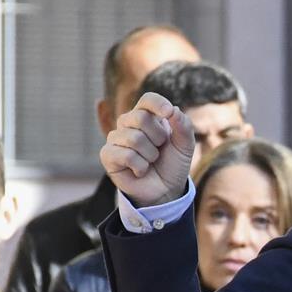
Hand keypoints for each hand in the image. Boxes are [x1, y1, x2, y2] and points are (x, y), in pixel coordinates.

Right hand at [100, 91, 197, 207]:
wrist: (165, 191)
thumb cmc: (172, 165)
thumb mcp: (184, 146)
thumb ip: (183, 127)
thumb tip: (174, 110)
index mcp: (147, 116)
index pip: (148, 100)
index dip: (158, 104)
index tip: (169, 113)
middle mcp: (128, 123)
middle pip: (140, 117)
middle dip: (158, 138)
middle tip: (159, 150)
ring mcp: (116, 138)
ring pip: (134, 138)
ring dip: (150, 155)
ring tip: (150, 162)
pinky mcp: (107, 155)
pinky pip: (125, 155)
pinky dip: (139, 166)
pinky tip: (140, 170)